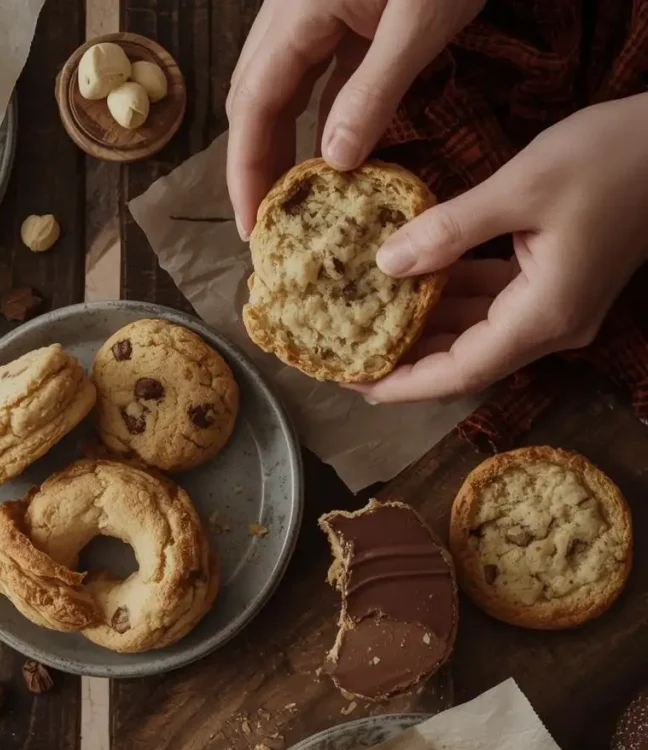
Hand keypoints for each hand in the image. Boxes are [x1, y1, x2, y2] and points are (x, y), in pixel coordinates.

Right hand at [226, 0, 482, 237]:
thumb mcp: (418, 24)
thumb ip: (372, 93)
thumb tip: (335, 162)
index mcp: (297, 14)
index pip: (253, 106)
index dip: (246, 170)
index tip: (250, 224)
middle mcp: (293, 13)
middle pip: (255, 98)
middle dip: (255, 162)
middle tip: (267, 221)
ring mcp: (319, 10)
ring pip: (282, 87)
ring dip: (282, 142)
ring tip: (295, 198)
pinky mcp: (351, 10)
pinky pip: (320, 73)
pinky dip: (319, 116)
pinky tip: (335, 153)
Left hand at [351, 94, 647, 403]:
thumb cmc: (615, 156)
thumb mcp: (523, 186)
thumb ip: (449, 230)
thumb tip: (385, 264)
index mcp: (543, 317)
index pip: (458, 372)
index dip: (402, 383)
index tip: (351, 381)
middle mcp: (550, 325)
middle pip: (463, 361)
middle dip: (404, 359)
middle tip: (344, 351)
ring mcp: (555, 306)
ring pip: (475, 333)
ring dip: (424, 328)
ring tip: (365, 320)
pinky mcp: (556, 282)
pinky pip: (492, 304)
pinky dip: (453, 297)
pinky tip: (411, 282)